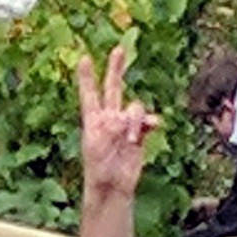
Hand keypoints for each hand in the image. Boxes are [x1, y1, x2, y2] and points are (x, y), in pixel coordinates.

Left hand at [74, 48, 156, 204]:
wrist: (112, 187)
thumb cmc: (98, 170)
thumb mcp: (97, 146)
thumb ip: (109, 128)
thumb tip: (124, 116)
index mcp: (93, 120)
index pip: (89, 94)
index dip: (86, 76)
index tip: (84, 58)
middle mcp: (109, 118)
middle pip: (113, 87)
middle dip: (116, 68)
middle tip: (119, 49)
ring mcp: (124, 125)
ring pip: (134, 107)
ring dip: (134, 121)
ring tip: (131, 139)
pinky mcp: (139, 133)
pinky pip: (147, 120)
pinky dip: (148, 121)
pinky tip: (152, 126)